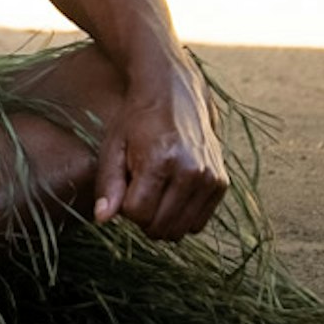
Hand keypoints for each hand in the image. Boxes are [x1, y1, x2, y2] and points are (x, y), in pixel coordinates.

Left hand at [92, 54, 226, 239]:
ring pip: (181, 230)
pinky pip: (199, 223)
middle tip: (138, 191)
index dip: (125, 207)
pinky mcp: (221, 183)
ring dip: (163, 220)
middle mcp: (191, 172)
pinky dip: (182, 216)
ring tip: (155, 191)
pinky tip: (173, 193)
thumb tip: (103, 219)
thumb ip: (108, 184)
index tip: (125, 186)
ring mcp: (210, 179)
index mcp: (160, 161)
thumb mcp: (113, 147)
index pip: (138, 214)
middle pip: (161, 228)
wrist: (174, 93)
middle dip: (143, 217)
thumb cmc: (136, 121)